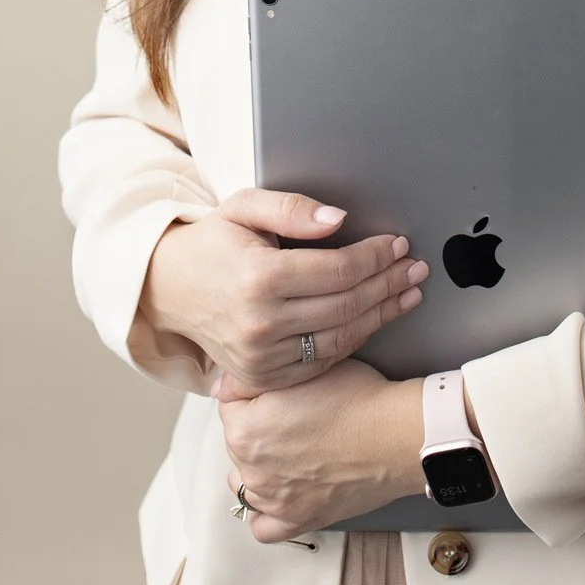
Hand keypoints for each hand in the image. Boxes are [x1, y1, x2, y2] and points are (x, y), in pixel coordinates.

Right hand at [140, 189, 428, 395]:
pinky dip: (354, 340)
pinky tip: (375, 319)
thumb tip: (339, 220)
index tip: (398, 243)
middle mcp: (260, 323)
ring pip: (341, 338)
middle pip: (345, 305)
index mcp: (258, 278)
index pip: (337, 270)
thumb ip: (292, 208)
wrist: (170, 290)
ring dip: (382, 314)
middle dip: (388, 283)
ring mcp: (261, 357)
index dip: (375, 256)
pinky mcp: (263, 376)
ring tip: (408, 293)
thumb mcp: (243, 208)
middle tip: (415, 267)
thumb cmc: (213, 243)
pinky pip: (322, 362)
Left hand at [212, 358, 424, 542]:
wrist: (397, 433)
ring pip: (244, 481)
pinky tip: (281, 491)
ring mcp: (272, 498)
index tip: (277, 391)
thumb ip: (256, 376)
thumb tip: (225, 385)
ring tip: (289, 449)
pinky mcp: (297, 519)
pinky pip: (262, 526)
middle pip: (236, 441)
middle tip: (293, 414)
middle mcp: (251, 467)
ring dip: (258, 465)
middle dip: (257, 426)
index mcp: (245, 427)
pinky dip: (265, 512)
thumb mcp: (303, 368)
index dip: (255, 392)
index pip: (230, 404)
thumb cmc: (358, 397)